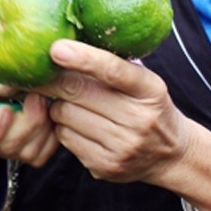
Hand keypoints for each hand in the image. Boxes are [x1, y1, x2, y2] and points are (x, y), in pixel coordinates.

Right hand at [0, 46, 59, 166]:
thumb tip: (10, 87)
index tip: (5, 110)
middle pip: (3, 147)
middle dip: (25, 123)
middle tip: (36, 96)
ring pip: (25, 151)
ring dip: (41, 125)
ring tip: (44, 97)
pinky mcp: (19, 148)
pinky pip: (40, 152)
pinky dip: (50, 133)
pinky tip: (49, 111)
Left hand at [38, 39, 210, 210]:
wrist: (170, 154)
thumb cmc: (147, 106)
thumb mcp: (143, 82)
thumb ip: (112, 65)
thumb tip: (65, 44)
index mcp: (150, 90)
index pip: (114, 70)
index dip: (83, 57)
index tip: (56, 48)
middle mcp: (139, 119)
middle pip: (78, 92)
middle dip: (52, 79)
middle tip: (39, 71)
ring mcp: (122, 146)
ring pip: (65, 115)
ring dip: (59, 105)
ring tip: (71, 103)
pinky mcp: (105, 166)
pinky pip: (65, 138)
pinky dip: (63, 128)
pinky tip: (78, 125)